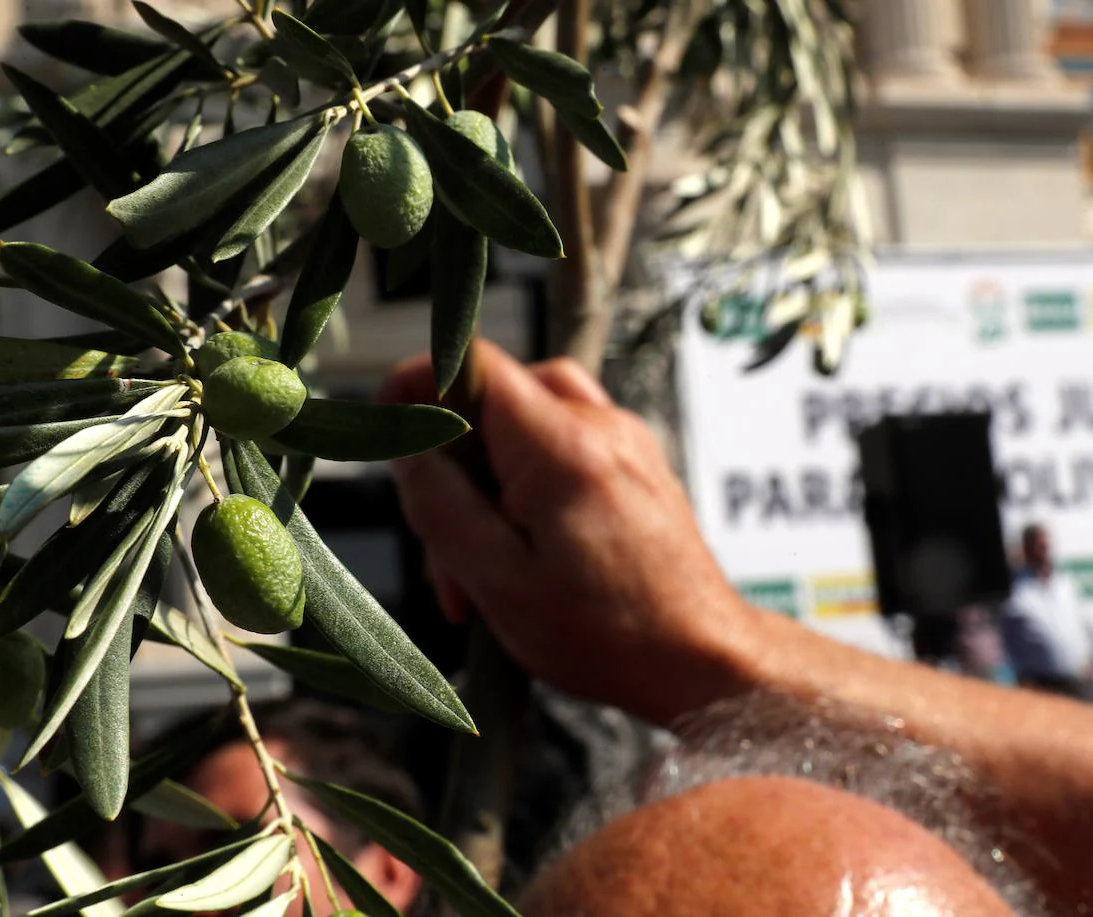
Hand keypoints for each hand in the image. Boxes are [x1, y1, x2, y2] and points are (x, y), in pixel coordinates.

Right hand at [385, 341, 755, 724]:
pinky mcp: (635, 464)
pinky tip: (525, 557)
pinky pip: (562, 452)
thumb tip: (407, 451)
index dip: (418, 384)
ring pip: (525, 428)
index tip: (390, 429)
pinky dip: (529, 493)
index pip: (473, 364)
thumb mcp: (499, 582)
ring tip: (484, 570)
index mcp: (563, 448)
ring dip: (489, 488)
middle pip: (494, 400)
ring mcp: (624, 441)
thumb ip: (442, 507)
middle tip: (445, 550)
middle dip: (454, 469)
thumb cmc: (610, 635)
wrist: (702, 659)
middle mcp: (600, 426)